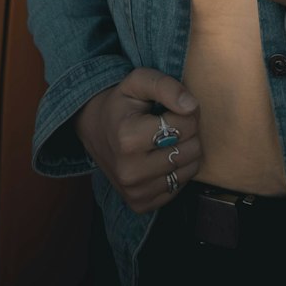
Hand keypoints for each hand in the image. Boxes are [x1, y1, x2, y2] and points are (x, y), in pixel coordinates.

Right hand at [74, 68, 200, 212]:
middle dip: (188, 131)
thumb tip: (191, 106)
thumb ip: (165, 86)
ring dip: (186, 150)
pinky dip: (177, 170)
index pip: (186, 125)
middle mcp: (130, 171)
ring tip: (167, 139)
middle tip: (170, 123)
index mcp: (128, 138)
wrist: (94, 130)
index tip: (172, 108)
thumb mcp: (137, 81)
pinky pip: (180, 186)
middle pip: (191, 149)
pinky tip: (161, 157)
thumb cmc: (120, 103)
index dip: (187, 111)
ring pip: (190, 169)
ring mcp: (135, 191)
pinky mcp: (140, 204)